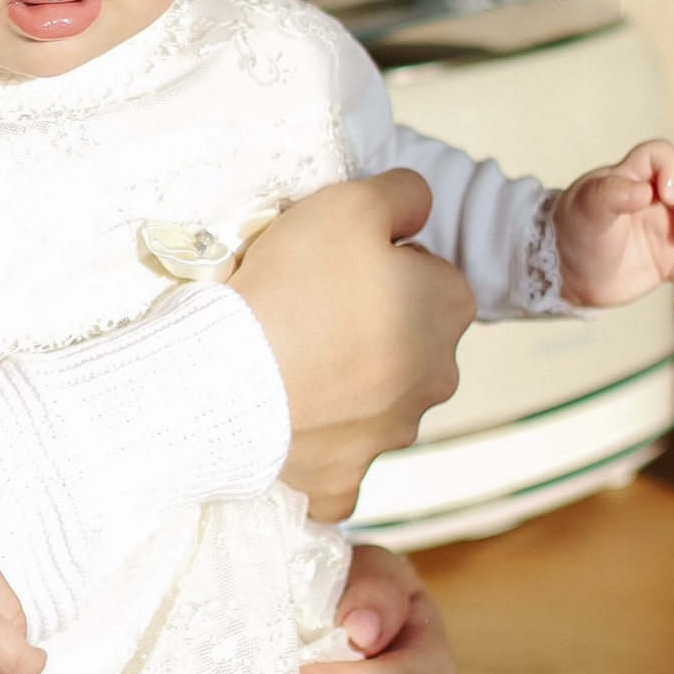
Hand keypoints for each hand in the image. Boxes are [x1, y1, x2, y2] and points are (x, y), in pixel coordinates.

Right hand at [231, 170, 474, 524]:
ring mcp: (392, 435)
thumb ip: (402, 193)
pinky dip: (316, 444)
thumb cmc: (292, 287)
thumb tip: (418, 205)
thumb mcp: (349, 202)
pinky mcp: (345, 480)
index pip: (428, 273)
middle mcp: (436, 378)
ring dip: (341, 381)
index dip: (381, 263)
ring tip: (283, 358)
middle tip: (306, 308)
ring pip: (373, 398)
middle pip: (406, 338)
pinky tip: (284, 420)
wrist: (225, 379)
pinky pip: (337, 458)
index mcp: (448, 309)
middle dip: (368, 325)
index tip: (335, 265)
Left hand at [554, 142, 673, 319]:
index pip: (664, 157)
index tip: (669, 197)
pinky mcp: (671, 263)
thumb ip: (611, 194)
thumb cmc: (572, 230)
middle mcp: (659, 200)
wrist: (564, 273)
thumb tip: (644, 192)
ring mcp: (670, 231)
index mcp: (636, 176)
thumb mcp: (586, 209)